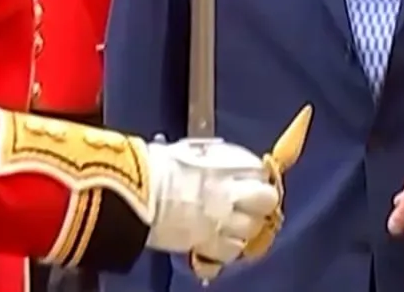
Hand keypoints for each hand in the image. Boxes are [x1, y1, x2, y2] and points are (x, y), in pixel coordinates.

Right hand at [143, 138, 280, 268]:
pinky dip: (228, 248)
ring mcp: (223, 219)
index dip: (256, 177)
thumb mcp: (189, 152)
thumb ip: (212, 158)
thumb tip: (218, 161)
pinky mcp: (209, 243)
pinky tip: (218, 241)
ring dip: (245, 227)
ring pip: (253, 228)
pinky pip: (232, 250)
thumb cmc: (155, 166)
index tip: (250, 181)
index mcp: (228, 163)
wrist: (136, 191)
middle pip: (267, 200)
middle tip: (249, 205)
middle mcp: (232, 191)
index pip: (260, 170)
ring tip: (230, 225)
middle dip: (261, 202)